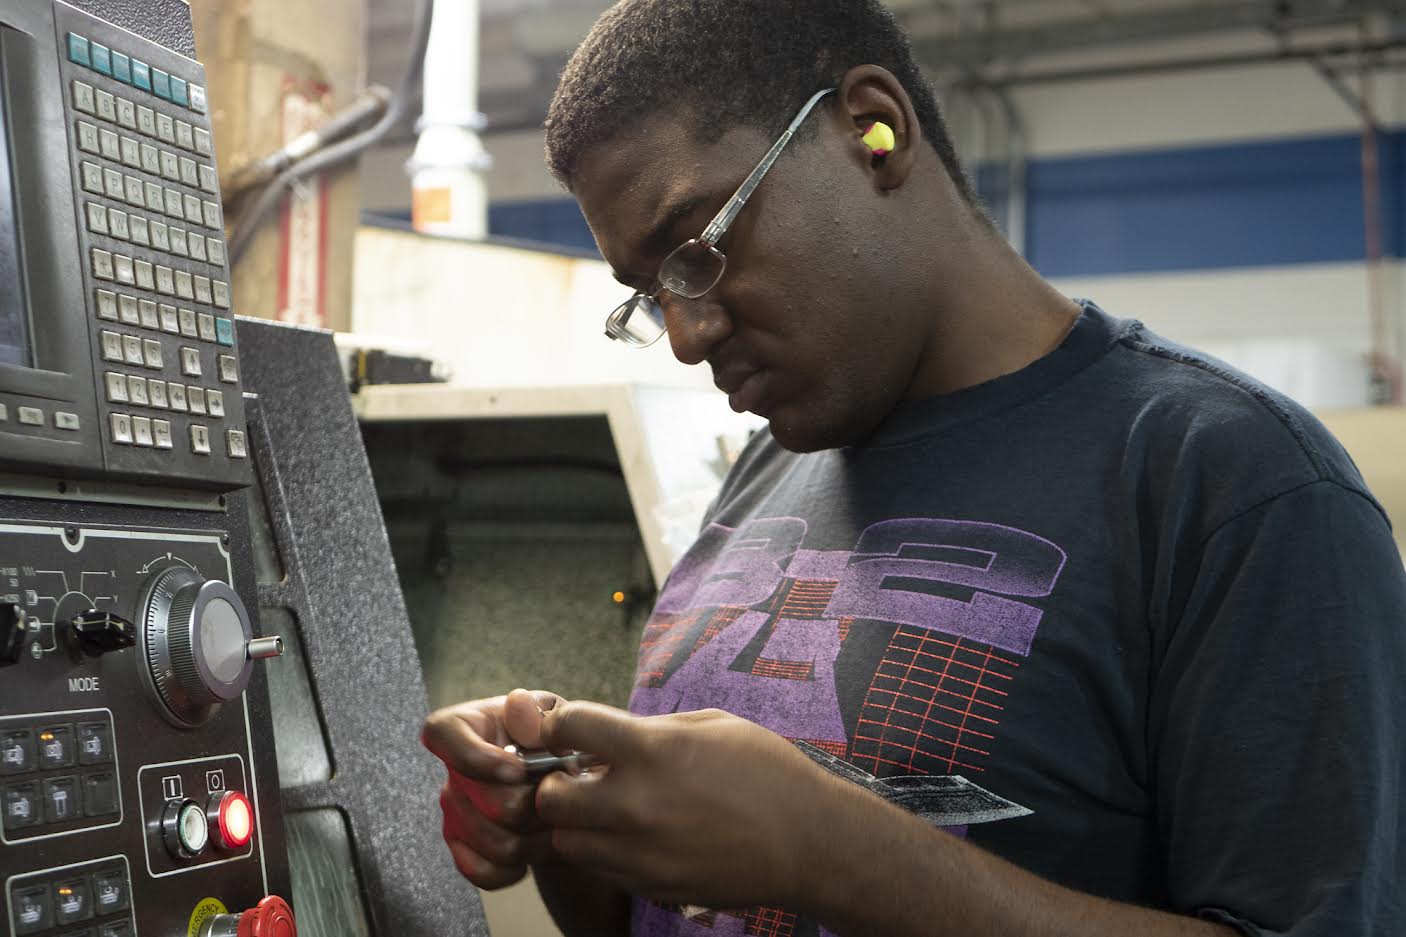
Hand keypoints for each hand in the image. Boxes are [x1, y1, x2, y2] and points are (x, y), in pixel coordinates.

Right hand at [421, 688, 564, 889]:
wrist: (565, 784)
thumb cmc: (555, 742)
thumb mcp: (557, 717)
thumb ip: (540, 714)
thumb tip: (518, 703)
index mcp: (470, 726)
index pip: (442, 734)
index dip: (476, 757)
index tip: (518, 770)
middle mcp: (454, 770)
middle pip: (491, 802)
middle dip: (537, 804)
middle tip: (564, 796)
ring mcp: (455, 811)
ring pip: (499, 843)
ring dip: (539, 838)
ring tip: (556, 820)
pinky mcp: (462, 847)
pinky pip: (486, 872)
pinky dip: (518, 867)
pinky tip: (533, 846)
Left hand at [535, 703, 843, 909]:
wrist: (808, 841)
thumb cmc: (766, 771)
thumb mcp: (709, 724)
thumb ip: (649, 729)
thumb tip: (604, 736)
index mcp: (652, 751)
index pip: (568, 727)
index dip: (562, 723)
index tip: (569, 728)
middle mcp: (636, 804)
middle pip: (550, 797)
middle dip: (557, 782)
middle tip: (580, 776)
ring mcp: (641, 853)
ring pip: (567, 841)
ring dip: (577, 822)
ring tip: (607, 810)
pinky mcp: (650, 885)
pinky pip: (600, 868)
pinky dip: (604, 851)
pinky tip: (634, 836)